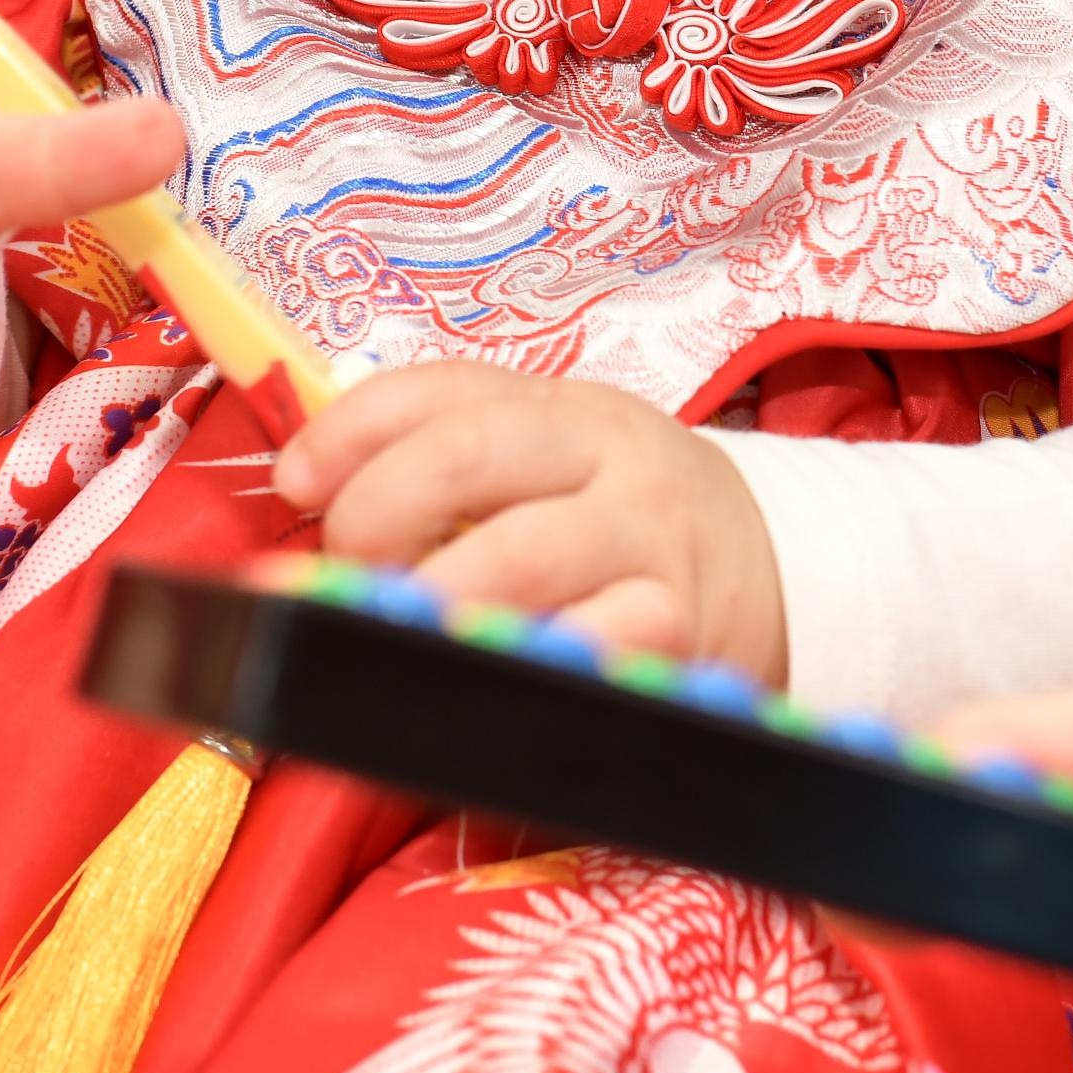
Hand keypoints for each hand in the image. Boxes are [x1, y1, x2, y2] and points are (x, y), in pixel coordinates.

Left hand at [275, 364, 788, 680]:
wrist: (777, 571)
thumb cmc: (620, 522)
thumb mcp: (551, 462)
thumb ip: (447, 464)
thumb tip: (307, 493)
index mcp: (564, 407)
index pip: (444, 389)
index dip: (351, 429)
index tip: (295, 482)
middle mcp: (611, 458)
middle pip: (464, 455)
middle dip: (375, 515)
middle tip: (350, 576)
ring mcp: (649, 546)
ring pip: (515, 558)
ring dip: (427, 603)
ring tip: (401, 637)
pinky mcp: (675, 635)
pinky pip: (582, 649)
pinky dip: (512, 668)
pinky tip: (478, 683)